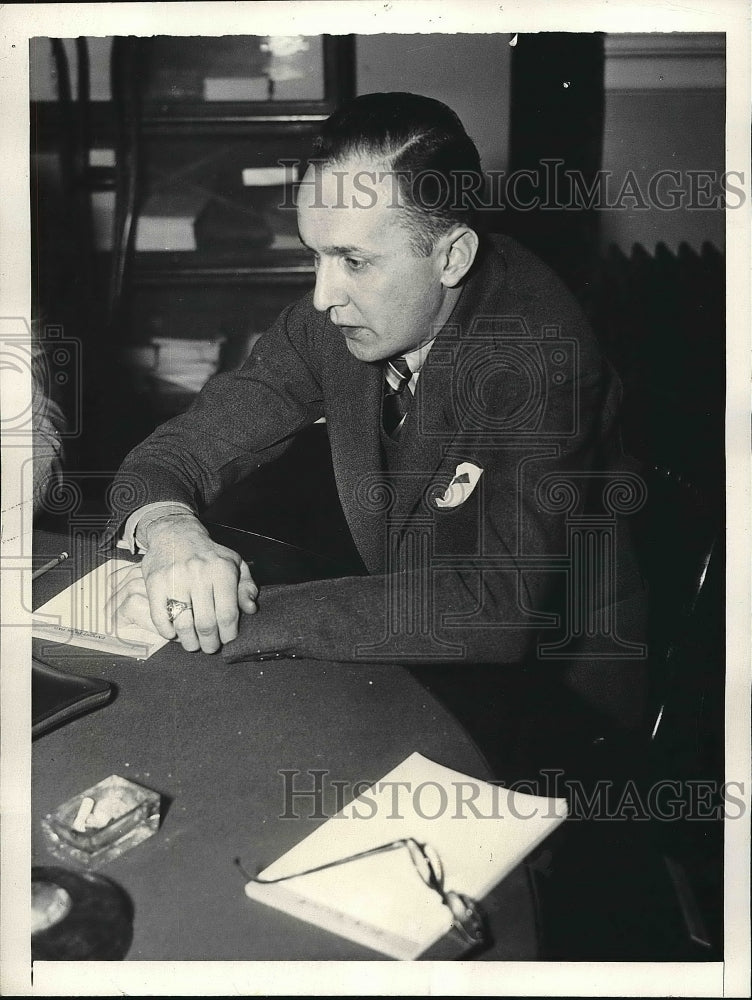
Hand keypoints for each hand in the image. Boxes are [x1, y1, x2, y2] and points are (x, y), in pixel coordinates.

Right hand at [110, 513, 257, 652]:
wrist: (175, 534)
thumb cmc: (209, 554)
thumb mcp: (234, 563)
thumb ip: (246, 587)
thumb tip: (250, 609)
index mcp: (221, 570)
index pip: (227, 614)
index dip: (229, 633)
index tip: (227, 639)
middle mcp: (199, 574)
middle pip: (206, 624)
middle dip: (210, 643)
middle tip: (210, 647)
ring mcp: (175, 579)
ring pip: (183, 624)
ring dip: (189, 642)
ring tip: (193, 644)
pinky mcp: (154, 583)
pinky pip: (160, 617)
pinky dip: (167, 631)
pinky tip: (174, 633)